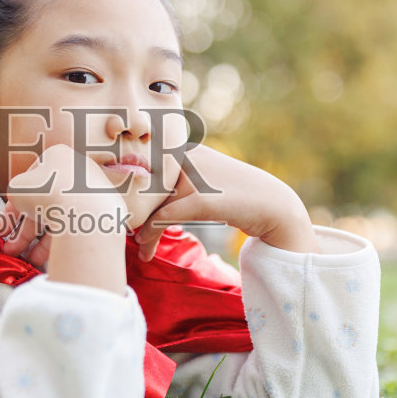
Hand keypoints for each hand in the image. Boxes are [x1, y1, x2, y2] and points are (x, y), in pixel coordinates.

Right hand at [0, 143, 130, 289]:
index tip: (4, 227)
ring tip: (26, 258)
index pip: (30, 185)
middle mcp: (77, 172)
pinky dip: (59, 242)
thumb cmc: (48, 192)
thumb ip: (15, 194)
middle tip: (11, 247)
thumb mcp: (17, 188)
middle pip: (44, 204)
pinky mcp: (101, 214)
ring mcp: (91, 194)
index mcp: (57, 156)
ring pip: (58, 219)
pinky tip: (44, 258)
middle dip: (24, 230)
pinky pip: (75, 228)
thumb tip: (19, 204)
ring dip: (38, 241)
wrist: (84, 210)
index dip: (13, 208)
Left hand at [132, 143, 314, 260]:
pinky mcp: (200, 199)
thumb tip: (143, 201)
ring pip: (152, 203)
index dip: (132, 192)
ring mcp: (194, 177)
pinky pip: (164, 217)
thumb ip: (176, 182)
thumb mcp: (203, 181)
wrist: (273, 204)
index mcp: (185, 149)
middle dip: (133, 209)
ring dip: (140, 227)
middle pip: (146, 186)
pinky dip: (151, 233)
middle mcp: (187, 158)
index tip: (124, 210)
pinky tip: (146, 247)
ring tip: (137, 244)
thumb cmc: (234, 195)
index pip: (147, 169)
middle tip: (124, 227)